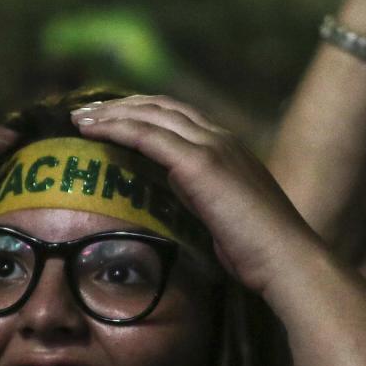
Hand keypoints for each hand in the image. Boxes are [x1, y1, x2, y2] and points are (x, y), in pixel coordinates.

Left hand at [71, 97, 332, 298]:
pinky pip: (146, 135)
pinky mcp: (199, 163)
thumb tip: (176, 196)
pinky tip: (90, 131)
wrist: (286, 259)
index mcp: (229, 148)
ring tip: (80, 118)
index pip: (179, 117)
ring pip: (149, 115)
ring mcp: (211, 146)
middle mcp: (220, 138)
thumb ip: (203, 197)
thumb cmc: (260, 252)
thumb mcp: (226, 216)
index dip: (143, 112)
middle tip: (87, 111)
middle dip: (121, 105)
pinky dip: (115, 127)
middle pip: (160, 107)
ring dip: (110, 112)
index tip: (113, 117)